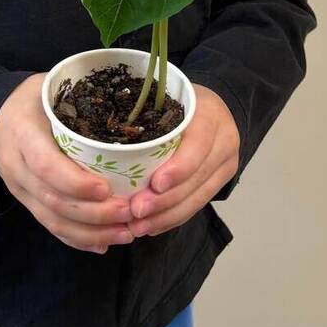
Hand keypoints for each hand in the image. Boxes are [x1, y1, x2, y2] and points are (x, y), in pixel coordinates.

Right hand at [0, 73, 134, 252]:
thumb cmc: (34, 98)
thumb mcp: (50, 87)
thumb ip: (81, 97)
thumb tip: (132, 105)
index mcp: (22, 132)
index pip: (45, 164)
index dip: (75, 181)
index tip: (106, 188)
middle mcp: (16, 165)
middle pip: (53, 199)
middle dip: (94, 213)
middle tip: (130, 212)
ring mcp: (20, 188)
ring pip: (53, 219)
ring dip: (91, 232)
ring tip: (126, 232)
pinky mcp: (26, 201)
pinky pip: (50, 225)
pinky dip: (77, 239)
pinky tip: (103, 244)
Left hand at [128, 84, 239, 236]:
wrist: (217, 109)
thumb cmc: (181, 103)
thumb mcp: (167, 99)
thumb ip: (147, 116)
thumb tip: (102, 144)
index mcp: (209, 116)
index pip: (198, 145)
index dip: (179, 168)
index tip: (155, 184)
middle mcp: (223, 141)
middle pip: (196, 178)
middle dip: (165, 200)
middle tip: (135, 212)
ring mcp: (225, 164)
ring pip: (197, 198)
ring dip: (166, 216)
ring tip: (138, 226)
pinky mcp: (220, 181)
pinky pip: (197, 205)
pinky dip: (173, 218)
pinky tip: (152, 226)